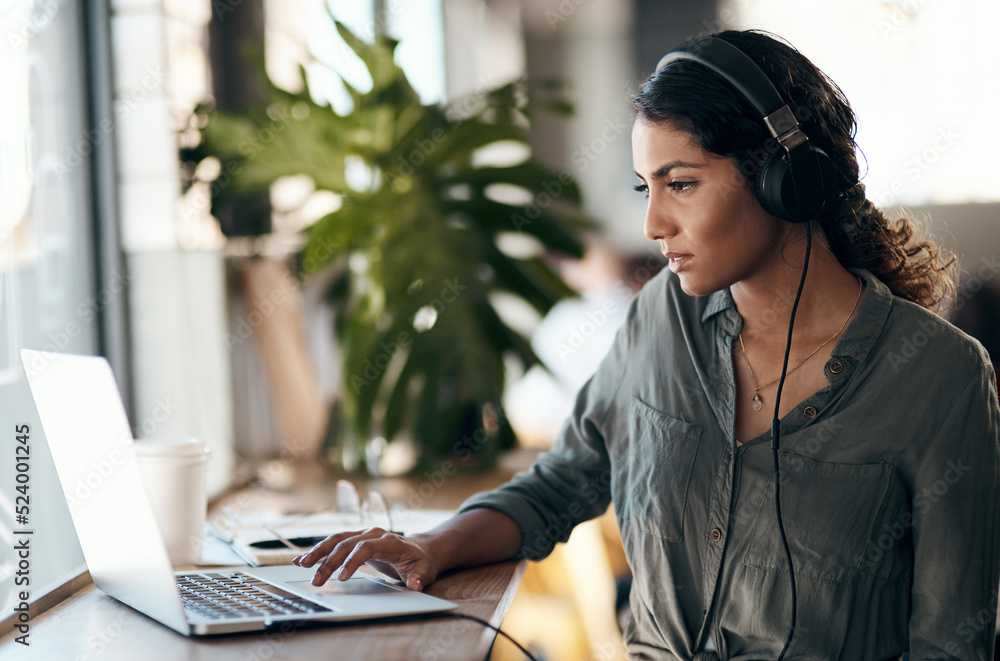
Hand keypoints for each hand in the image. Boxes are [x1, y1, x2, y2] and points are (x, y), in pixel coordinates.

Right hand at [291, 527, 437, 590]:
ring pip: (336, 539)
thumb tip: (414, 585)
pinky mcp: (355, 540)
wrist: (420, 550)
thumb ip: (418, 578)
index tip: (342, 577)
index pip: (366, 547)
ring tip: (301, 564)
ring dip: (318, 552)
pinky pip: (334, 542)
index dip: (353, 560)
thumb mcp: (425, 571)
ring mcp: (363, 534)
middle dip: (329, 562)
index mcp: (389, 541)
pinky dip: (319, 550)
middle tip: (316, 581)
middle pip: (347, 544)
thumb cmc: (420, 562)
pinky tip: (303, 559)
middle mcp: (373, 534)